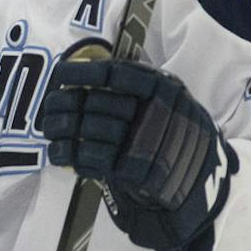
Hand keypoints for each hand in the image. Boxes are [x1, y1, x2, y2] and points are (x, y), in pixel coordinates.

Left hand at [40, 56, 229, 250]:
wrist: (202, 181)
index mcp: (164, 89)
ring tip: (50, 129)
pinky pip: (91, 158)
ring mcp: (145, 141)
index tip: (59, 72)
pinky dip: (71, 155)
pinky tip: (62, 152)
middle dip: (65, 103)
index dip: (82, 72)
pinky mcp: (134, 171)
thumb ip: (138, 86)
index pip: (115, 74)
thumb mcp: (171, 100)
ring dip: (61, 128)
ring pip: (89, 129)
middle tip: (49, 105)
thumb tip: (86, 68)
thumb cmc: (177, 134)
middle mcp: (155, 111)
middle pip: (95, 102)